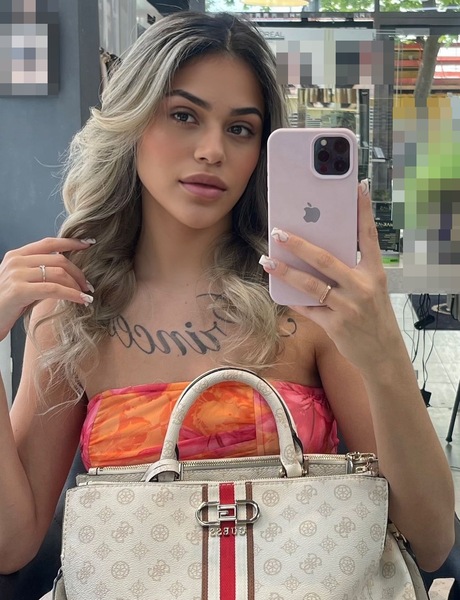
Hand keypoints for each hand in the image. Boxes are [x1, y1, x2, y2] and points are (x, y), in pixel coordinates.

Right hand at [0, 237, 94, 341]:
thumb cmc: (8, 303)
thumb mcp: (24, 282)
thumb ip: (42, 274)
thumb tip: (70, 273)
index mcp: (17, 255)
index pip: (49, 243)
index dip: (71, 242)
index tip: (88, 244)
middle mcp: (16, 261)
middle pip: (58, 260)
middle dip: (78, 273)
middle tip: (88, 286)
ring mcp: (16, 274)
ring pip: (58, 274)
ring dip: (77, 285)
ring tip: (86, 295)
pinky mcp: (19, 290)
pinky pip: (53, 289)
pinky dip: (71, 294)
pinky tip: (81, 300)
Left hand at [262, 181, 399, 370]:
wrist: (383, 354)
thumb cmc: (374, 316)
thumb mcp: (371, 289)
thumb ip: (350, 271)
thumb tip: (315, 253)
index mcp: (374, 272)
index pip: (369, 235)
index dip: (363, 210)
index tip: (357, 187)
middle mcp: (363, 286)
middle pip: (326, 259)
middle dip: (299, 244)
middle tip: (278, 231)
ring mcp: (348, 307)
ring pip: (310, 285)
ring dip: (285, 271)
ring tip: (267, 260)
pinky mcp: (335, 325)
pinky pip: (307, 308)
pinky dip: (293, 299)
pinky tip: (279, 289)